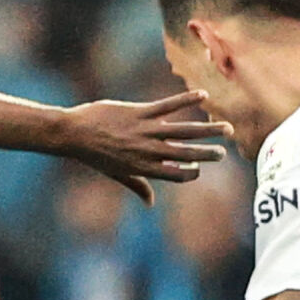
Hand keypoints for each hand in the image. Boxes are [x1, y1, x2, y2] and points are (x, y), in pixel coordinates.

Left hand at [54, 90, 230, 203]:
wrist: (74, 133)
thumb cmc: (94, 155)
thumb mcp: (116, 174)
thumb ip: (137, 186)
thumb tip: (150, 203)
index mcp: (144, 168)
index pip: (177, 175)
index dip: (191, 173)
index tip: (200, 167)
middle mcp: (148, 151)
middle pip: (186, 154)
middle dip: (208, 153)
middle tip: (225, 151)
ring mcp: (145, 131)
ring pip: (183, 130)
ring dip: (208, 129)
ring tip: (226, 127)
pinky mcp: (139, 112)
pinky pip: (167, 105)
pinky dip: (186, 100)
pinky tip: (202, 95)